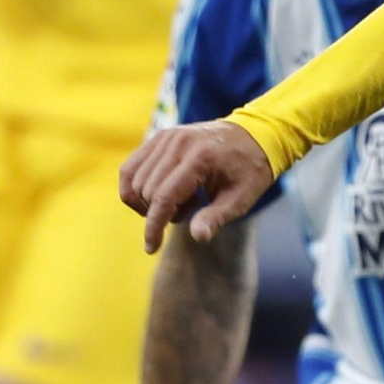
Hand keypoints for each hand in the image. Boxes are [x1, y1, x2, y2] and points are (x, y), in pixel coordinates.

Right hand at [119, 121, 273, 253]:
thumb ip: (216, 217)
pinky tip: (157, 195)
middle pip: (148, 191)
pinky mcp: (159, 136)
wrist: (253, 135)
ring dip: (149, 201)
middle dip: (159, 213)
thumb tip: (197, 236)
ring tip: (182, 199)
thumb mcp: (241, 199)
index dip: (154, 226)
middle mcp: (178, 143)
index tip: (151, 248)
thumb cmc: (249, 171)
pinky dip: (136, 187)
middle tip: (191, 209)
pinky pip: (130, 167)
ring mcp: (166, 137)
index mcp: (200, 158)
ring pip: (135, 180)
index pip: (164, 197)